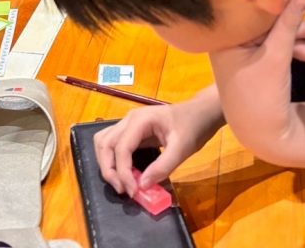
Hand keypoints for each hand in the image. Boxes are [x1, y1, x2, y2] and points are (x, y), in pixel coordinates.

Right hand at [93, 86, 224, 196]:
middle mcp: (128, 120)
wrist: (200, 113)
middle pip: (105, 144)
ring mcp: (128, 124)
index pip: (121, 148)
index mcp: (140, 120)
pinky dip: (112, 159)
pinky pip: (112, 144)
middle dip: (109, 169)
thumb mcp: (182, 148)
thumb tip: (142, 185)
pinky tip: (123, 172)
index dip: (123, 172)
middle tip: (123, 189)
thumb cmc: (193, 127)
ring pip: (104, 142)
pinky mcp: (131, 131)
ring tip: (120, 182)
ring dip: (106, 163)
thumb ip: (162, 167)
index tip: (133, 191)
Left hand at [210, 0, 304, 160]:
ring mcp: (248, 56)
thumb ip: (289, 24)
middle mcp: (234, 43)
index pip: (258, 14)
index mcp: (227, 37)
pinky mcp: (261, 67)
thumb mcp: (276, 56)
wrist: (264, 138)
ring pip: (283, 41)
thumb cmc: (261, 95)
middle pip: (274, 28)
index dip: (286, 7)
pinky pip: (283, 53)